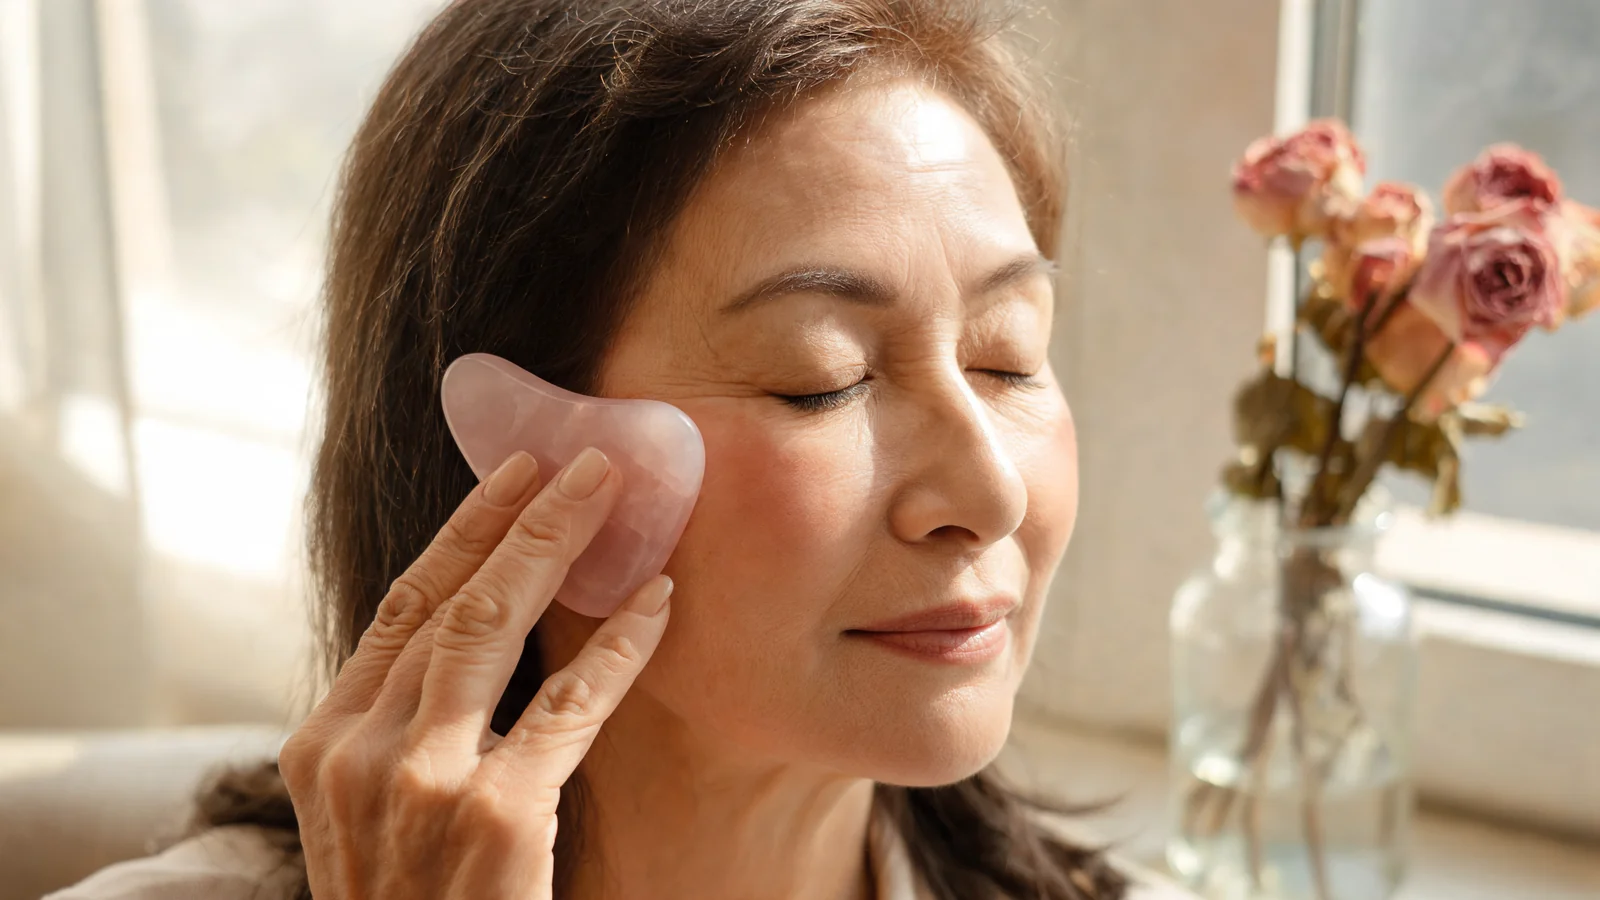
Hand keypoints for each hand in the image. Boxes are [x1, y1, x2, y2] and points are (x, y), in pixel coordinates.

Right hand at [279, 447, 672, 898]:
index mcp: (323, 746)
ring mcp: (426, 783)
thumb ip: (403, 732)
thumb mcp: (369, 818)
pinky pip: (570, 705)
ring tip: (615, 494)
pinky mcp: (497, 817)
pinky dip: (619, 648)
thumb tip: (475, 633)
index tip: (512, 473)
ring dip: (560, 547)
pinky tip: (657, 603)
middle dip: (521, 517)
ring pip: (495, 625)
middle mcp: (362, 753)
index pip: (400, 609)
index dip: (462, 532)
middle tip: (583, 458)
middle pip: (450, 600)